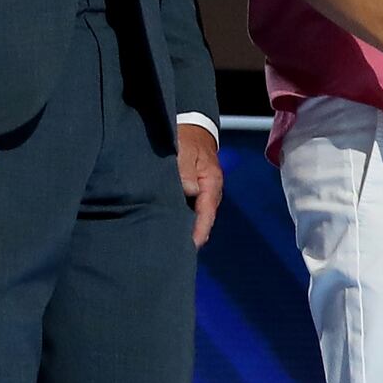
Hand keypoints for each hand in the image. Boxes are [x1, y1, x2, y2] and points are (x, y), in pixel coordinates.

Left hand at [176, 118, 222, 248]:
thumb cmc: (187, 138)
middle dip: (191, 236)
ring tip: (172, 247)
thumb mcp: (186, 149)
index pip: (207, 213)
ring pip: (196, 217)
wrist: (192, 128)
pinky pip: (190, 211)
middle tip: (176, 254)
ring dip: (186, 229)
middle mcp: (210, 192)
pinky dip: (183, 220)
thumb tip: (190, 190)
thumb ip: (185, 168)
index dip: (199, 231)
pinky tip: (170, 229)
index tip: (191, 246)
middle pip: (202, 220)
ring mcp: (203, 193)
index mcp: (212, 183)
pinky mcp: (194, 193)